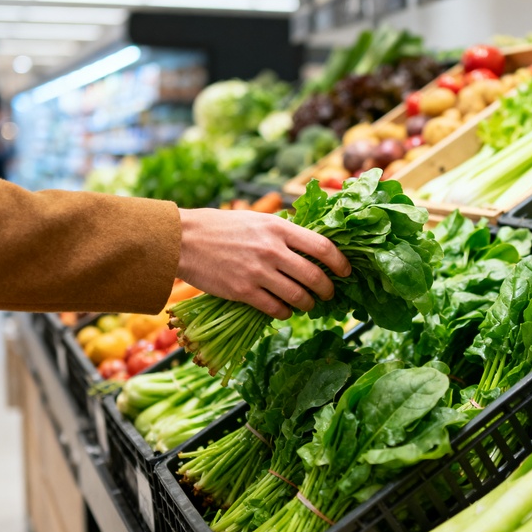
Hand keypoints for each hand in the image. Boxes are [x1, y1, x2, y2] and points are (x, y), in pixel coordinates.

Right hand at [176, 208, 350, 319]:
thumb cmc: (222, 227)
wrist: (185, 240)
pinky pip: (276, 309)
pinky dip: (286, 312)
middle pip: (315, 276)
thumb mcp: (258, 219)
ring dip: (308, 304)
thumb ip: (284, 231)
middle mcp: (273, 250)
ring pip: (299, 296)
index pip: (323, 248)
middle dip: (327, 289)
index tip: (346, 271)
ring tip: (308, 304)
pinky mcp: (244, 292)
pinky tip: (285, 309)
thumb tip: (311, 245)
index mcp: (279, 228)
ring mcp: (259, 272)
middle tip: (329, 294)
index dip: (340, 263)